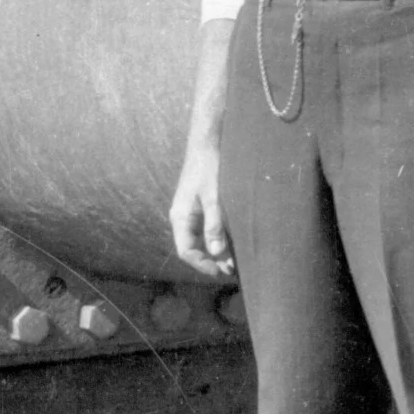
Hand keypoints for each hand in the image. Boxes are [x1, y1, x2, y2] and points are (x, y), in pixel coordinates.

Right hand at [170, 148, 234, 279]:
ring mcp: (191, 212)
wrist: (208, 143)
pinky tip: (232, 241)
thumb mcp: (213, 197)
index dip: (202, 264)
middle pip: (192, 248)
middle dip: (210, 260)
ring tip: (234, 261)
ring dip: (215, 251)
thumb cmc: (208, 167)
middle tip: (232, 270)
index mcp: (180, 217)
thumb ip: (214, 224)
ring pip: (200, 239)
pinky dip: (218, 238)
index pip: (186, 251)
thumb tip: (215, 253)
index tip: (220, 271)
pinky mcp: (201, 206)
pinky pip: (206, 229)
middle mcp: (183, 217)